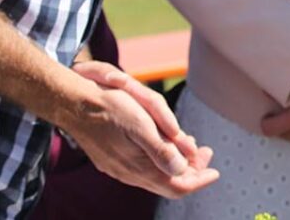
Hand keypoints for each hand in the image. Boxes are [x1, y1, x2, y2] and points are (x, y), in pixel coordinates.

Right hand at [62, 62, 218, 197]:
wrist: (74, 104)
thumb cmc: (109, 108)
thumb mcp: (140, 124)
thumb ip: (160, 149)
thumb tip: (181, 168)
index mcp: (139, 167)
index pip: (177, 186)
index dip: (199, 180)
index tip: (215, 171)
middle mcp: (130, 174)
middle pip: (169, 183)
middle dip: (192, 171)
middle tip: (206, 152)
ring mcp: (121, 169)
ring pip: (157, 176)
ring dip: (177, 164)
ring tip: (191, 146)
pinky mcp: (114, 161)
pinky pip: (144, 168)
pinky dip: (161, 159)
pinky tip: (167, 144)